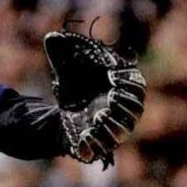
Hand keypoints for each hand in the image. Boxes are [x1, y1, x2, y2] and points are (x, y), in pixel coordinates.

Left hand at [43, 29, 145, 168]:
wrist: (60, 116)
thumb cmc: (74, 89)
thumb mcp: (66, 70)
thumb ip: (62, 54)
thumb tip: (51, 37)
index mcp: (120, 91)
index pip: (136, 86)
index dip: (128, 80)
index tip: (112, 74)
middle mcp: (120, 113)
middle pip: (135, 110)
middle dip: (127, 104)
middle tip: (112, 96)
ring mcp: (109, 131)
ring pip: (123, 132)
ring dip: (114, 124)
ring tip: (99, 115)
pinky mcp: (95, 146)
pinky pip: (100, 150)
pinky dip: (94, 144)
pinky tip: (85, 134)